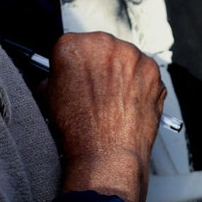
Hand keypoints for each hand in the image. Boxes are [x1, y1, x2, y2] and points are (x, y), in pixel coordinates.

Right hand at [49, 30, 164, 201]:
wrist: (107, 157)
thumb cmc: (78, 133)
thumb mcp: (49, 100)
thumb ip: (53, 78)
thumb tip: (56, 77)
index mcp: (73, 47)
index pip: (71, 45)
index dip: (73, 64)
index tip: (76, 75)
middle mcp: (104, 44)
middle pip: (100, 47)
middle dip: (98, 65)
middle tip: (96, 90)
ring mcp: (132, 55)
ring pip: (124, 57)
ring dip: (120, 72)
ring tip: (112, 100)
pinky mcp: (152, 69)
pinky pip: (143, 71)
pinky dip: (138, 83)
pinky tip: (128, 102)